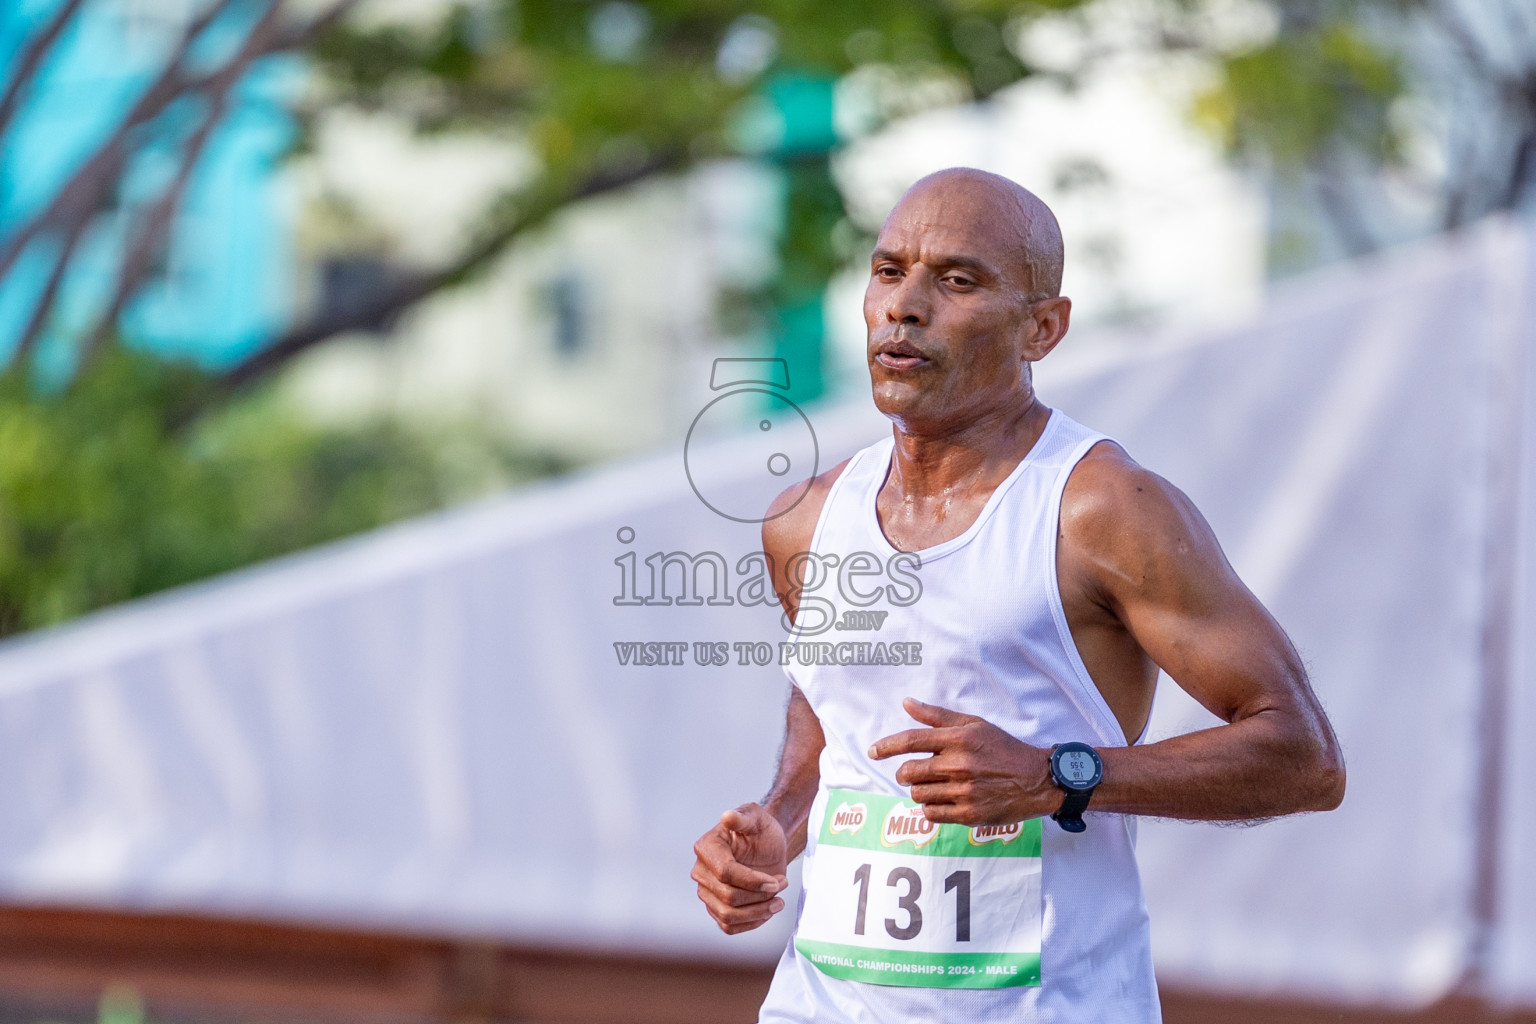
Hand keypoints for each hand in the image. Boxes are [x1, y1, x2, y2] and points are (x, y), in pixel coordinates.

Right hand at [691, 803, 789, 934]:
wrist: (767, 846)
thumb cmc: (761, 829)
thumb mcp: (756, 817)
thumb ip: (743, 817)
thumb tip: (727, 817)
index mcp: (707, 847)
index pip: (725, 873)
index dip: (753, 881)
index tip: (778, 880)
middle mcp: (701, 871)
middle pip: (728, 897)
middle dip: (760, 895)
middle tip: (782, 884)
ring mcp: (706, 892)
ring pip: (727, 916)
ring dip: (758, 912)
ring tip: (778, 901)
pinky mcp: (716, 909)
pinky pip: (729, 926)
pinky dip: (751, 922)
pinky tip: (767, 910)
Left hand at [870, 697, 1056, 824]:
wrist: (1036, 780)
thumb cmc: (1003, 749)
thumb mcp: (974, 725)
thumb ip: (937, 716)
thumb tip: (906, 703)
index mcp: (959, 739)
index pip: (911, 740)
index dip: (886, 746)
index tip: (873, 752)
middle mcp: (959, 765)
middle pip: (909, 772)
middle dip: (905, 773)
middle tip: (912, 773)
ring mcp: (963, 791)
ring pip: (918, 794)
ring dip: (919, 790)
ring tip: (934, 785)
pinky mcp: (968, 815)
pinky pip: (931, 814)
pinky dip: (931, 808)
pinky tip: (943, 800)